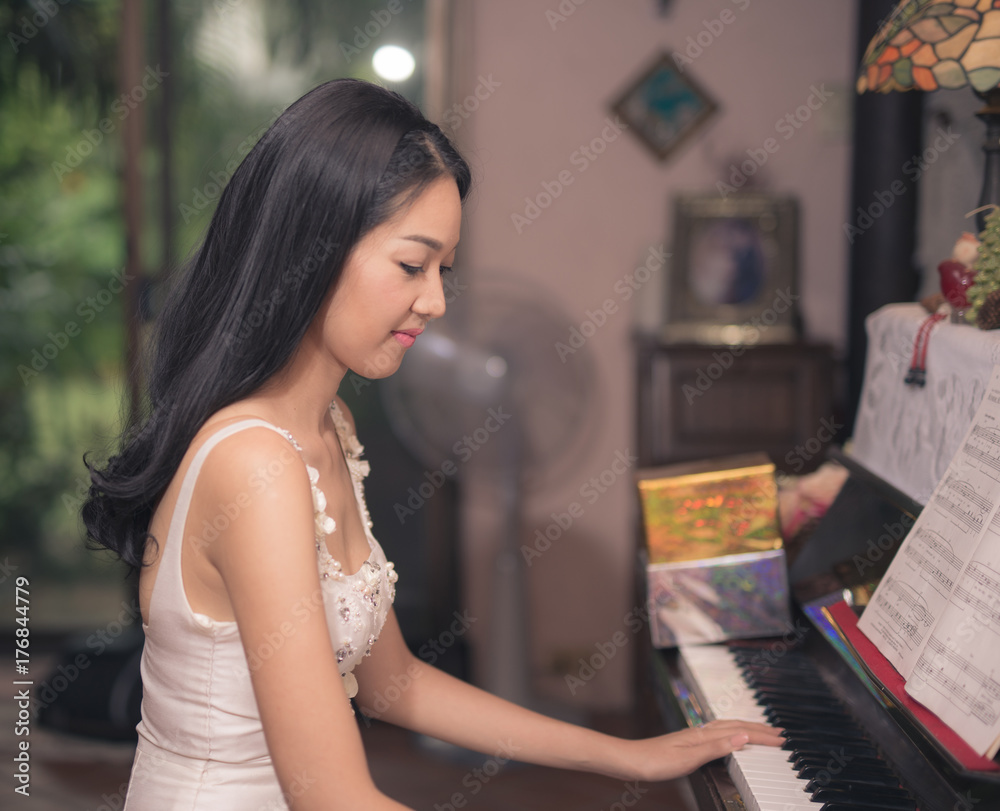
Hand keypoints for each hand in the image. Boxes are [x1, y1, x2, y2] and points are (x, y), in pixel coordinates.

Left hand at [620, 719, 784, 781]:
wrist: (630, 760)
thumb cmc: (655, 761)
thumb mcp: (689, 758)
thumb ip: (717, 747)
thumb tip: (743, 737)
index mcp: (703, 735)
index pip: (739, 732)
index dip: (761, 735)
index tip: (780, 739)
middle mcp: (700, 732)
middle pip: (735, 727)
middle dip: (758, 729)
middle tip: (778, 733)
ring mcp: (693, 736)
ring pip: (727, 729)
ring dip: (746, 729)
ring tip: (761, 732)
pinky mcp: (687, 743)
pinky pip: (717, 734)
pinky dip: (731, 734)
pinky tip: (729, 738)